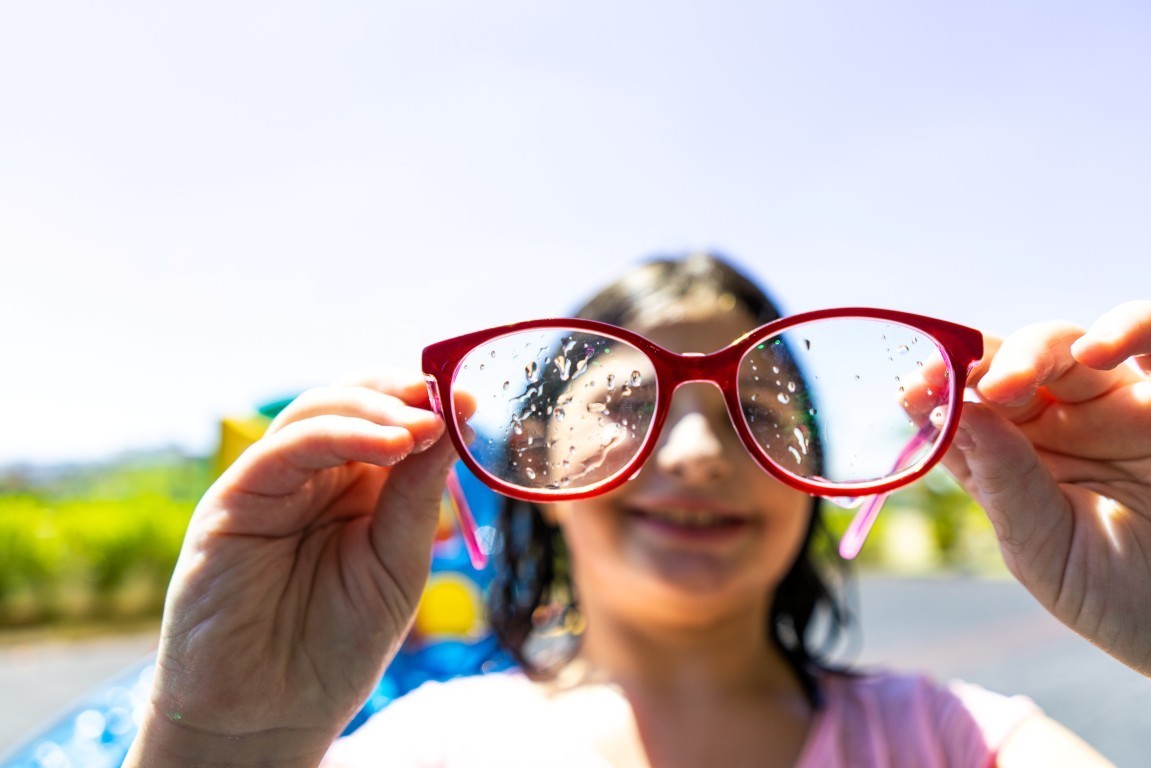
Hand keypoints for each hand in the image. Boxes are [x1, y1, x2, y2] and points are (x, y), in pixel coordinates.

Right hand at [125, 371, 457, 766]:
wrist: (272, 713)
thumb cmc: (338, 643)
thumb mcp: (397, 562)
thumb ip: (417, 494)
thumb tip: (453, 422)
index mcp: (356, 486)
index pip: (387, 418)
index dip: (426, 403)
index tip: (475, 402)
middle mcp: (312, 474)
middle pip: (352, 399)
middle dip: (402, 394)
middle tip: (448, 402)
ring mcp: (272, 481)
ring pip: (320, 411)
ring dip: (378, 410)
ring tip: (425, 427)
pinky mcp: (235, 498)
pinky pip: (288, 448)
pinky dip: (342, 435)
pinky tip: (392, 446)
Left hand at [946, 301, 1150, 675]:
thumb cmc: (1112, 595)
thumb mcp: (1043, 547)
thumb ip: (1005, 481)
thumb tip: (956, 413)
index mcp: (1016, 453)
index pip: (967, 404)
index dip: (938, 388)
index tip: (913, 392)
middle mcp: (1064, 420)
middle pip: (1011, 363)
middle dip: (979, 364)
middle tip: (964, 384)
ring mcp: (1119, 405)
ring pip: (1071, 345)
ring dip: (1036, 348)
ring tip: (1009, 383)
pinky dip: (1128, 330)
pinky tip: (1099, 352)